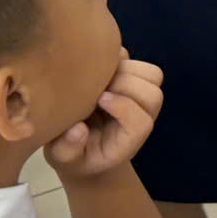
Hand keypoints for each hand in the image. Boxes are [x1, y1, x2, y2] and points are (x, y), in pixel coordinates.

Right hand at [47, 57, 165, 178]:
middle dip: (126, 86)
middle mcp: (140, 118)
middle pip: (153, 96)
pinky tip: (98, 68)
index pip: (142, 123)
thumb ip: (67, 150)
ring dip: (127, 70)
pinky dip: (119, 58)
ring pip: (152, 75)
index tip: (99, 100)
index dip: (124, 107)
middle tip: (98, 87)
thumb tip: (78, 129)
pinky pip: (138, 61)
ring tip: (100, 77)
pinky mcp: (130, 80)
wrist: (83, 148)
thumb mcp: (63, 159)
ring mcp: (139, 98)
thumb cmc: (74, 155)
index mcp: (128, 141)